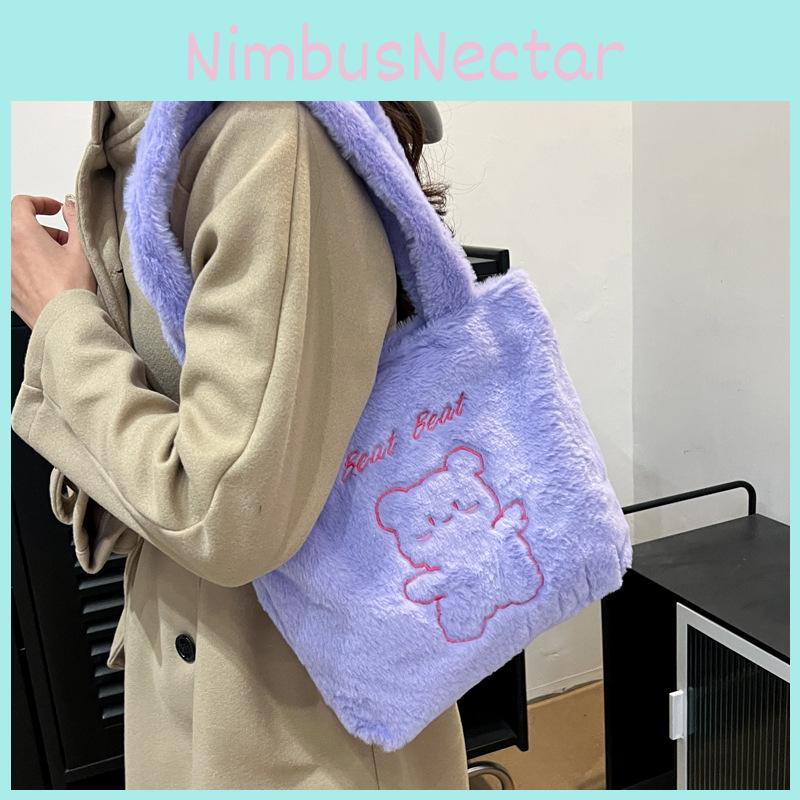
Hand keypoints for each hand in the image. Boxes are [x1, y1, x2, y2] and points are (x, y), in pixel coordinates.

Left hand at [11, 194, 96, 328]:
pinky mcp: (5, 285)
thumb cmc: (70, 288)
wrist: (63, 320)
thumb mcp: (81, 248)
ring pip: (16, 245)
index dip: (41, 202)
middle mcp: (6, 248)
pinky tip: (49, 275)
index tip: (55, 210)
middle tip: (63, 240)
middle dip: (41, 228)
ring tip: (58, 260)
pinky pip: (14, 266)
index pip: (22, 202)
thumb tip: (71, 206)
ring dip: (34, 245)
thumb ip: (75, 220)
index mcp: (20, 231)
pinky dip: (28, 263)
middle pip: (18, 225)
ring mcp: (4, 268)